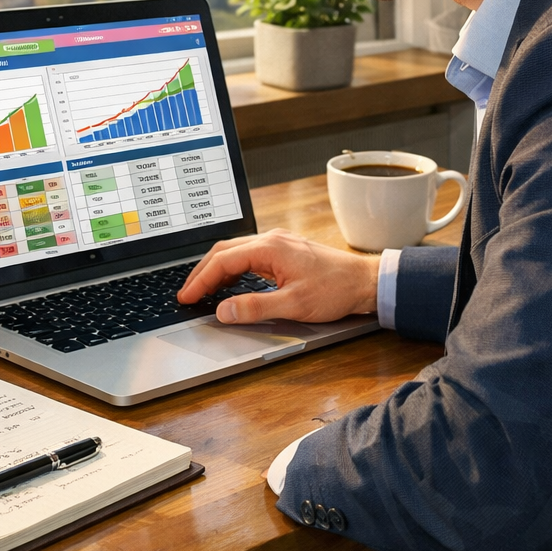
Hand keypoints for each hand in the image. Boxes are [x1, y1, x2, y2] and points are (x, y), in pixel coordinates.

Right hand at [177, 227, 380, 324]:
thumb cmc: (335, 289)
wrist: (365, 282)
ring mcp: (278, 243)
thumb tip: (224, 310)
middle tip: (187, 293)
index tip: (186, 297)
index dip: (200, 280)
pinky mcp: (285, 251)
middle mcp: (271, 240)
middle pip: (224, 251)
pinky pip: (248, 255)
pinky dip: (232, 268)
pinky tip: (230, 283)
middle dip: (202, 272)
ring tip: (203, 290)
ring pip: (236, 251)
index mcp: (269, 248)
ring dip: (216, 269)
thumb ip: (255, 307)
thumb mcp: (293, 305)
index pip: (223, 261)